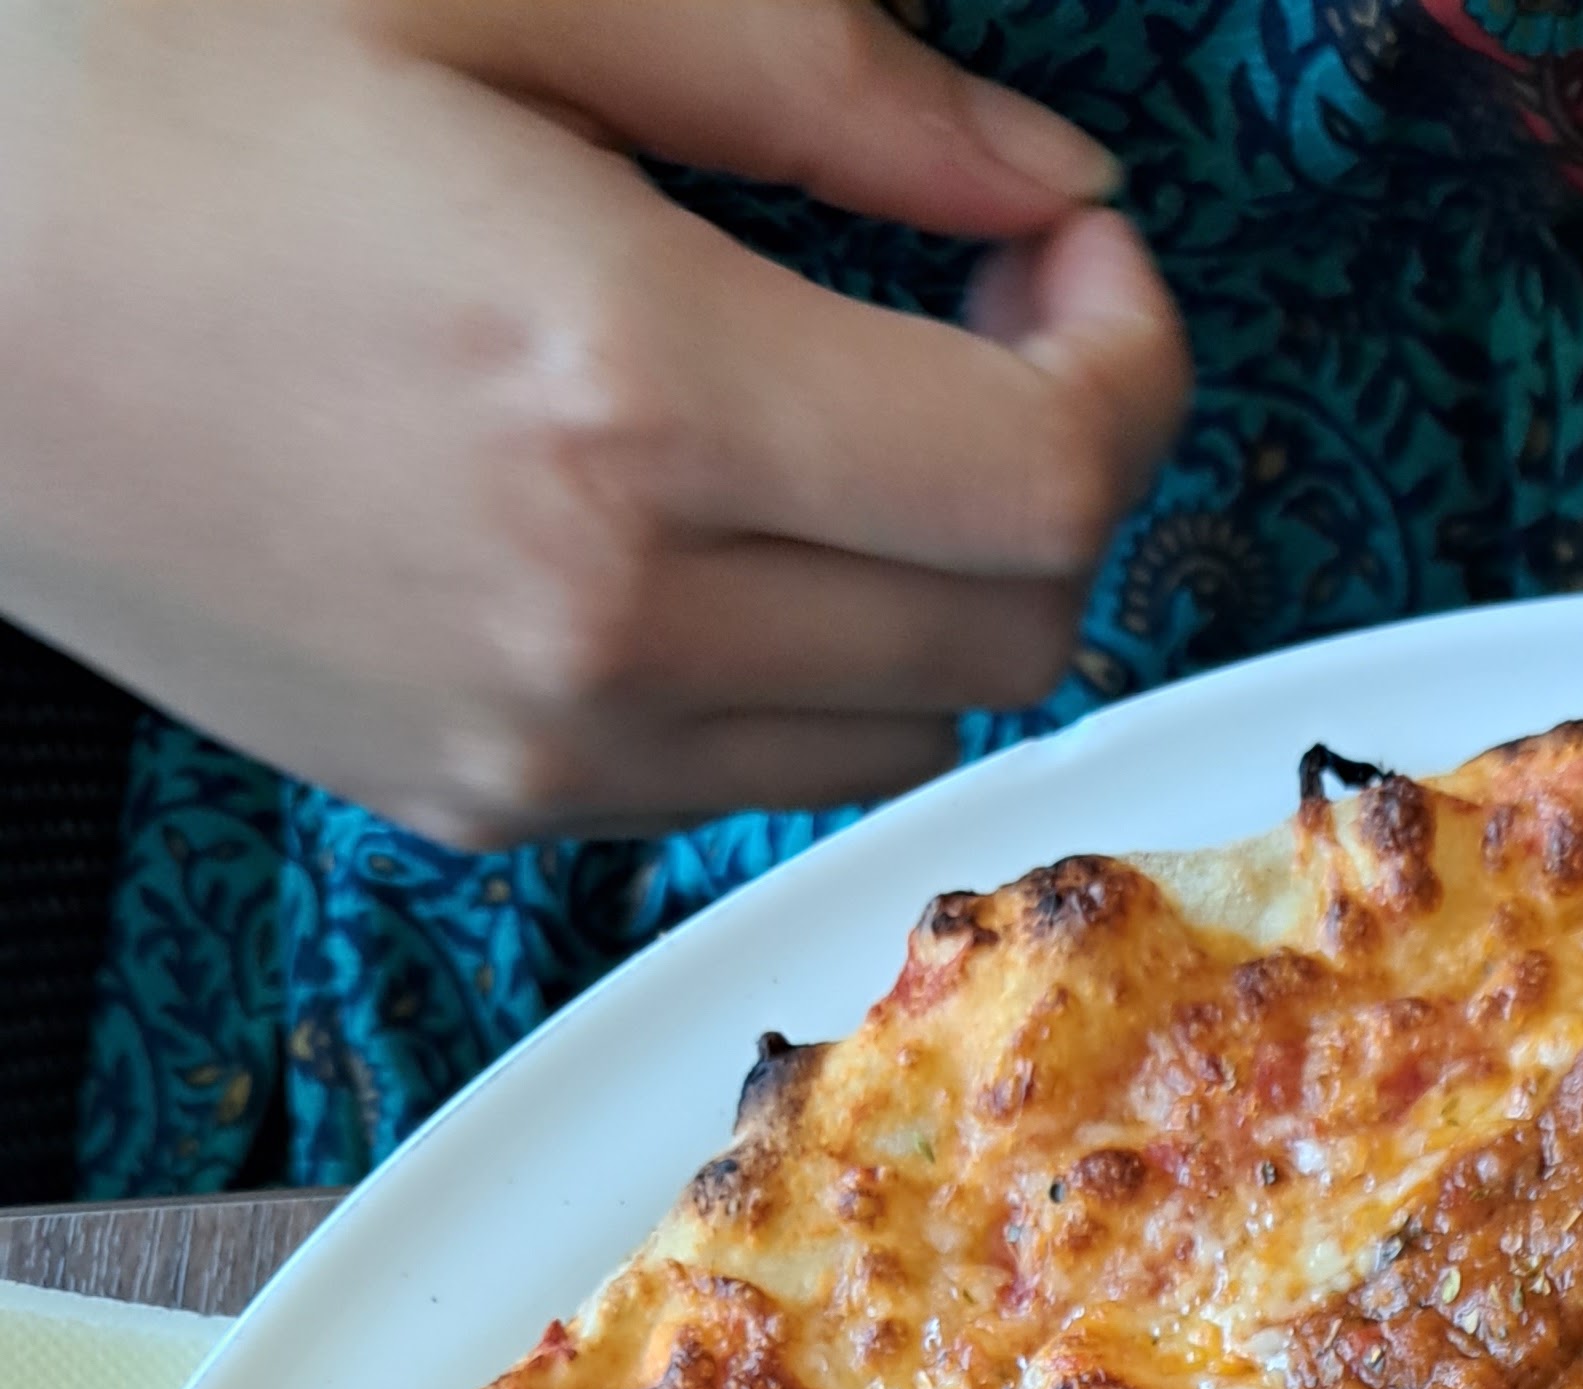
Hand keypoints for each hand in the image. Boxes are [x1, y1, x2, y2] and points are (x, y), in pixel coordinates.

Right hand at [0, 0, 1191, 843]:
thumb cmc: (134, 78)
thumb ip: (804, 74)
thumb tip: (1043, 176)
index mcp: (626, 390)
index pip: (1048, 479)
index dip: (1129, 361)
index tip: (1074, 253)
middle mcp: (610, 613)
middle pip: (1016, 629)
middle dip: (1061, 466)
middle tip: (987, 307)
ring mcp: (547, 741)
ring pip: (911, 729)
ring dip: (943, 578)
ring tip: (851, 408)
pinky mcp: (483, 802)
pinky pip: (754, 768)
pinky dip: (808, 657)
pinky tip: (713, 509)